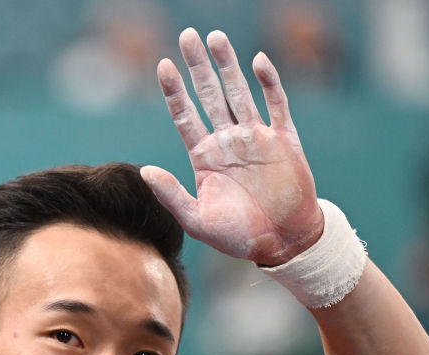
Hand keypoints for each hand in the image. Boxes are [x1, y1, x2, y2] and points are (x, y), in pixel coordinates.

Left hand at [142, 29, 323, 265]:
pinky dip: (268, 82)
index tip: (163, 65)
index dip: (174, 91)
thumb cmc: (237, 237)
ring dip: (228, 66)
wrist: (283, 244)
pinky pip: (276, 104)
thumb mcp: (197, 220)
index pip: (185, 116)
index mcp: (204, 158)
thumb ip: (171, 195)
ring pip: (239, 93)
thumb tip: (145, 171)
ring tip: (215, 36)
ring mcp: (255, 138)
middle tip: (187, 36)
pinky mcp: (283, 140)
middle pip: (209, 95)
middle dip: (198, 66)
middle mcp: (227, 142)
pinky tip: (257, 61)